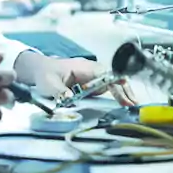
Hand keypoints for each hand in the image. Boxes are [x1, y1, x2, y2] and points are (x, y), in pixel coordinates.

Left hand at [16, 52, 136, 105]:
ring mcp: (92, 77)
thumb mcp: (49, 83)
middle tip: (133, 103)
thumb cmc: (45, 73)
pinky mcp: (91, 84)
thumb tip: (69, 99)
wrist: (40, 69)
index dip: (115, 81)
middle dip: (124, 89)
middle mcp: (91, 71)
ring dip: (122, 93)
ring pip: (112, 84)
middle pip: (113, 78)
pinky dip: (116, 95)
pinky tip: (123, 103)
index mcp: (83, 67)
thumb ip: (60, 92)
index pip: (104, 74)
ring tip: (131, 105)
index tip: (123, 89)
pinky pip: (106, 89)